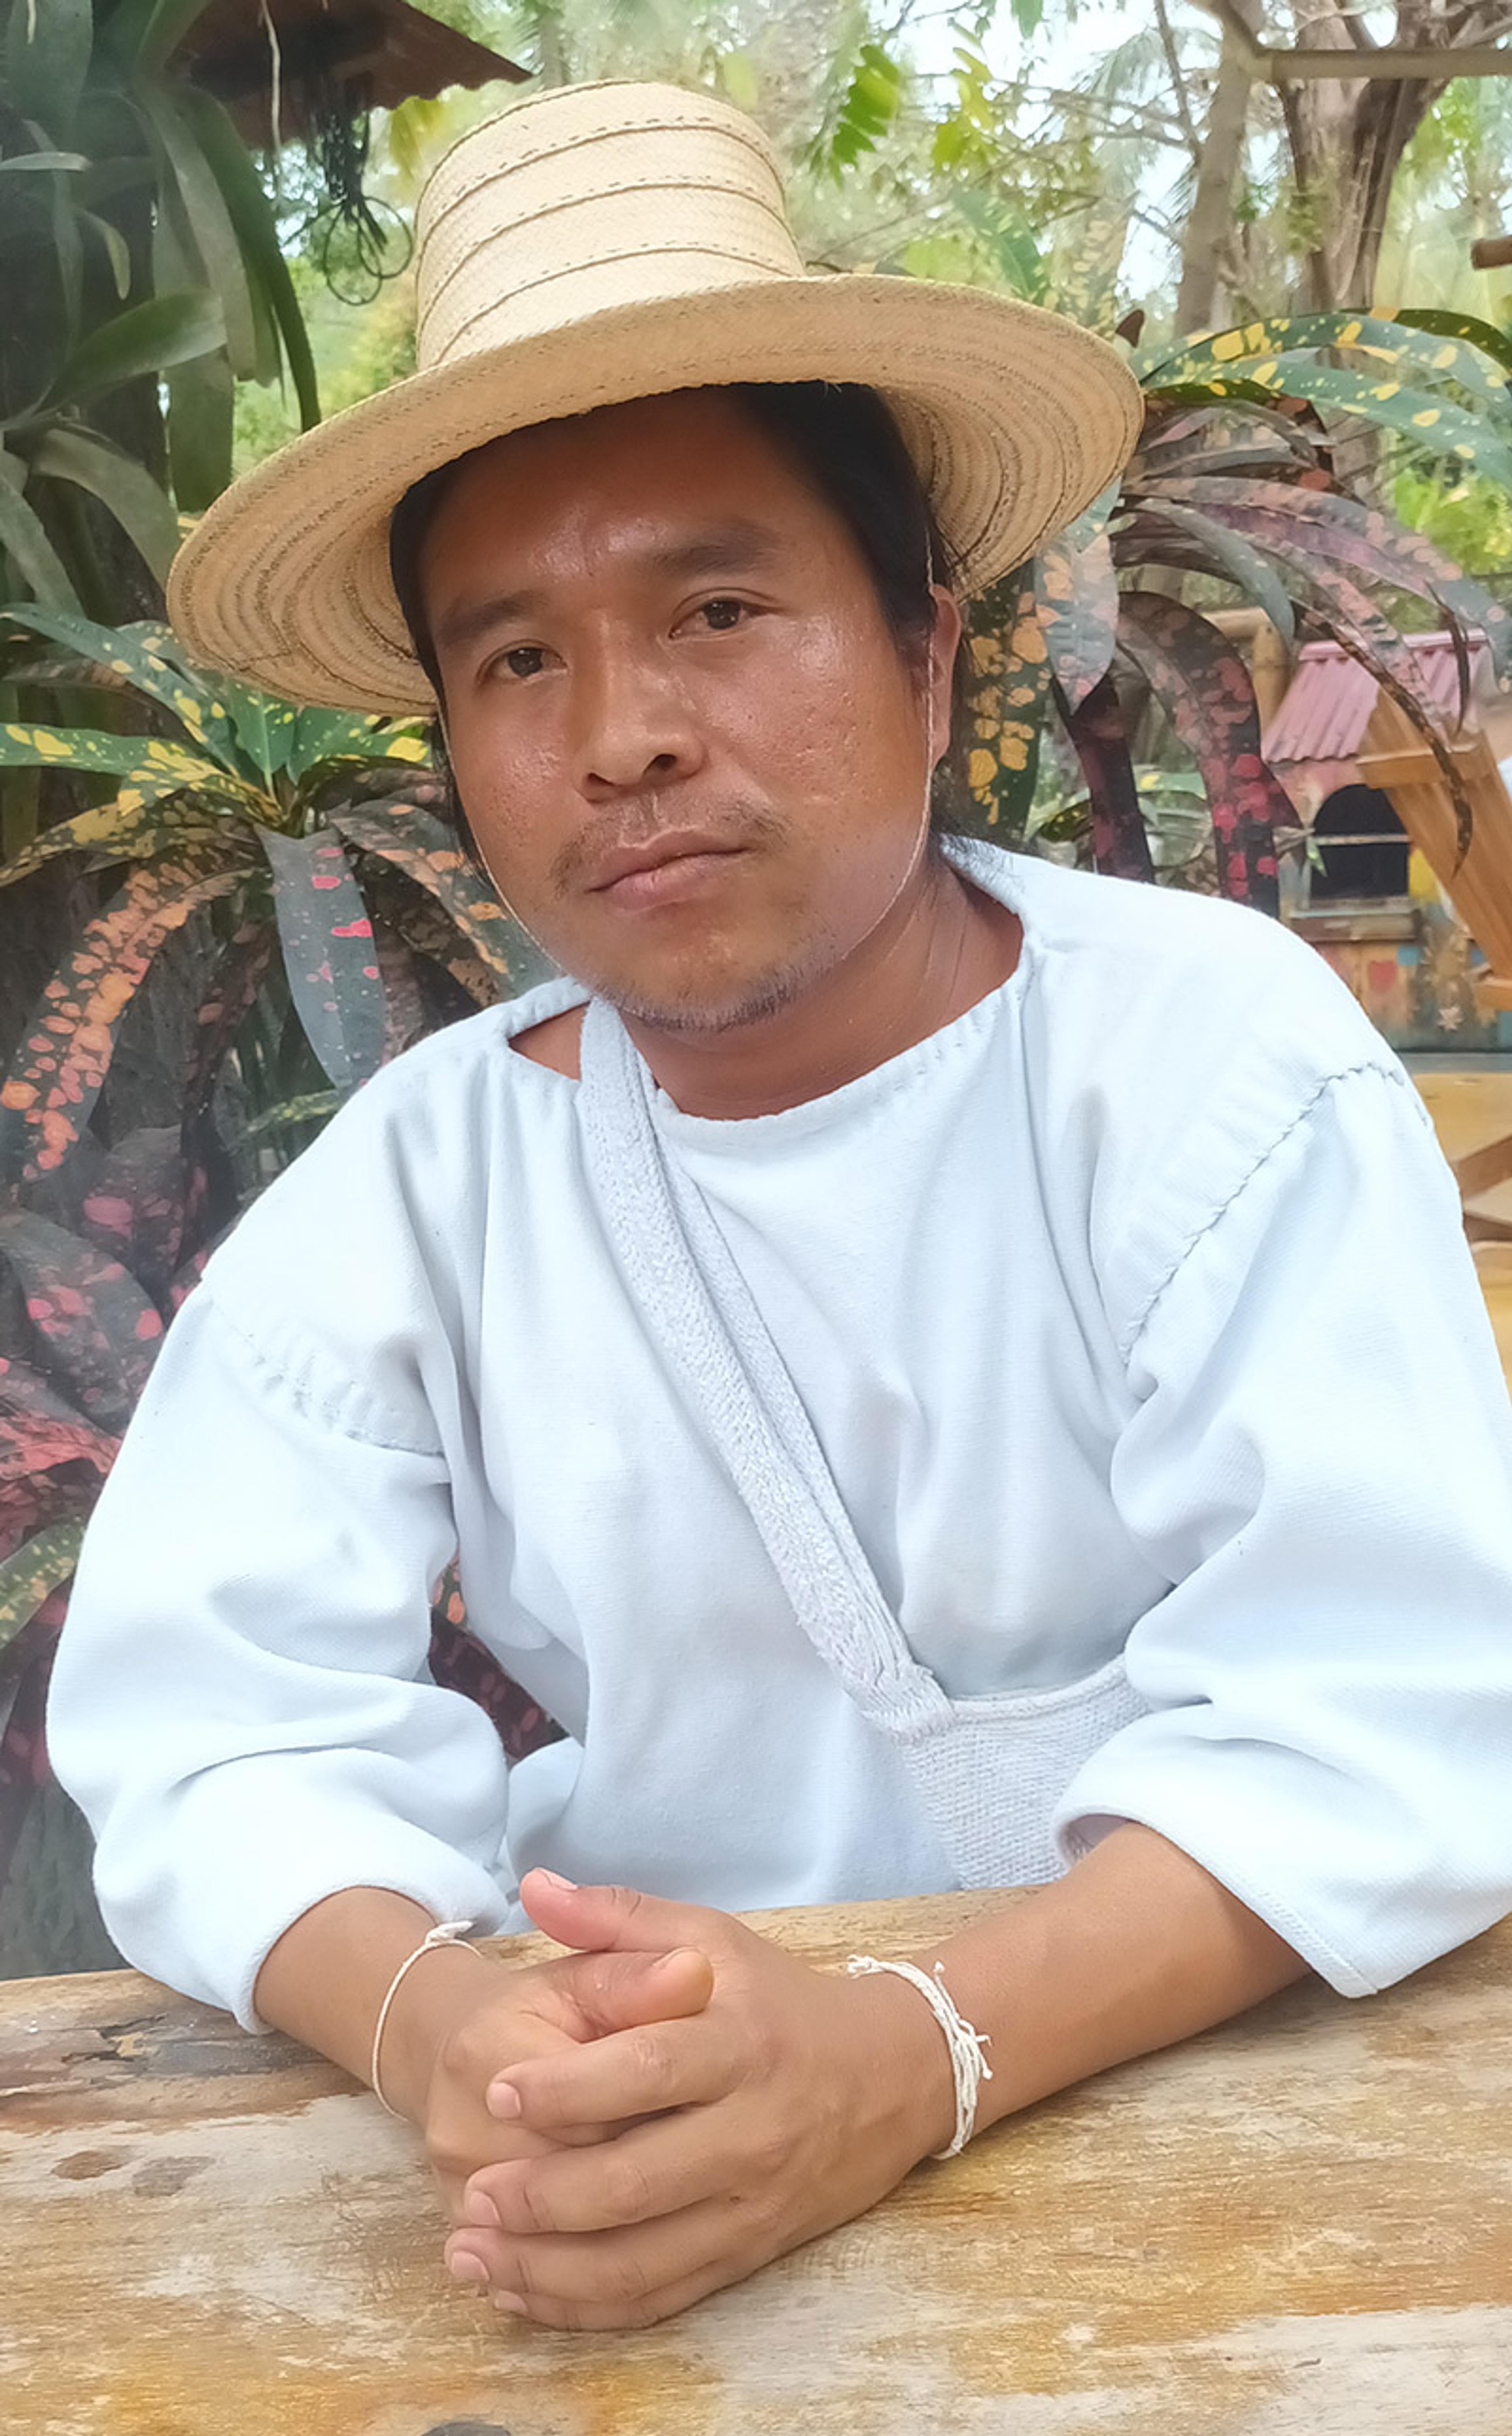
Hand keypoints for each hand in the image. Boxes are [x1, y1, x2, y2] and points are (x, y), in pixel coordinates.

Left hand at [444, 1871, 955, 2329]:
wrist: (895, 2075)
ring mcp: (751, 2206)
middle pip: (636, 2182)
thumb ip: (619, 1917)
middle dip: (543, 2196)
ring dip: (547, 2268)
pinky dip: (586, 2306)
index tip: (498, 2090)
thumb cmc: (781, 2000)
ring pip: (640, 2260)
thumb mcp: (712, 1938)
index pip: (647, 2071)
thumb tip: (534, 1885)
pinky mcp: (748, 2255)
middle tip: (469, 2191)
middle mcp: (751, 2133)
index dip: (568, 2087)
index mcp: (740, 2046)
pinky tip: (523, 2292)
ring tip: (471, 2254)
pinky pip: (660, 2299)